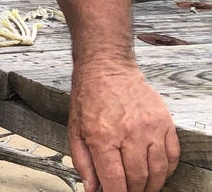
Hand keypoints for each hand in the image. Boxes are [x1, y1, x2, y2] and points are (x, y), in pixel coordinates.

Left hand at [68, 63, 179, 191]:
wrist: (107, 69)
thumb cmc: (89, 98)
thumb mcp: (75, 130)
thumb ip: (83, 162)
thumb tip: (92, 188)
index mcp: (102, 136)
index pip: (115, 180)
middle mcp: (129, 134)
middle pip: (138, 178)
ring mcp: (150, 128)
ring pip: (157, 171)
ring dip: (151, 185)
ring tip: (142, 187)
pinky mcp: (165, 122)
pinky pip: (172, 155)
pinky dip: (166, 169)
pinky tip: (156, 171)